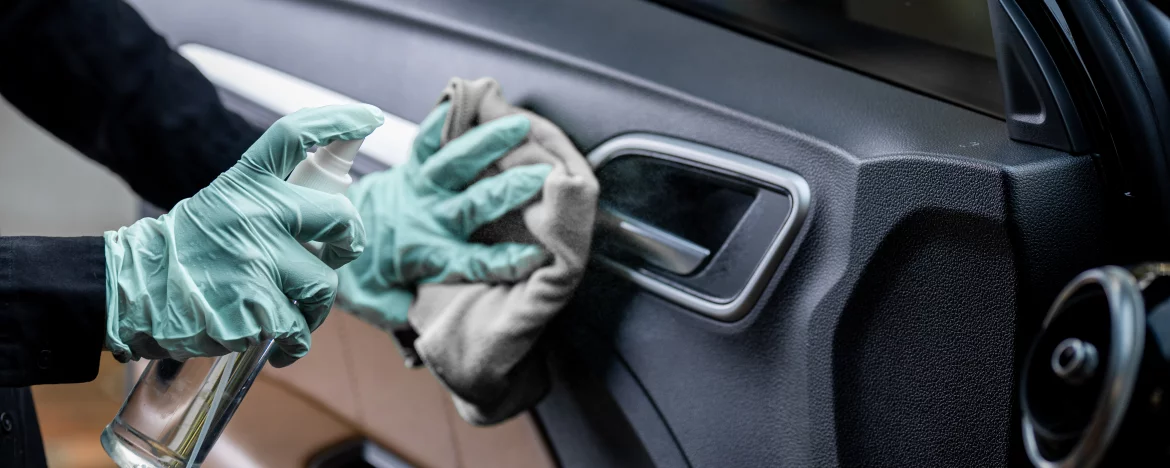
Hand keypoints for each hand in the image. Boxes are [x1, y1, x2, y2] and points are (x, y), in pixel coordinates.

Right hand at [103, 104, 384, 366]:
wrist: (129, 296)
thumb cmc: (184, 255)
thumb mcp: (220, 207)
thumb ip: (268, 205)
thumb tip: (327, 219)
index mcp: (244, 184)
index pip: (294, 135)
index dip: (338, 121)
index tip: (369, 117)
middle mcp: (255, 214)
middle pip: (342, 218)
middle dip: (350, 242)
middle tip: (338, 254)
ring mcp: (257, 260)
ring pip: (325, 285)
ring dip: (315, 308)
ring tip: (291, 315)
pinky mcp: (256, 308)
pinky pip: (299, 329)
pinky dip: (292, 343)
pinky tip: (275, 343)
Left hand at [337, 103, 550, 327]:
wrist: (321, 231)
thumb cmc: (358, 270)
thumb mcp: (380, 302)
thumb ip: (407, 310)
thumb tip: (431, 321)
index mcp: (427, 254)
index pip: (472, 262)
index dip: (505, 261)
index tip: (538, 255)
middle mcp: (426, 217)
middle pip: (472, 205)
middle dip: (510, 190)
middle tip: (544, 177)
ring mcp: (418, 187)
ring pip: (454, 162)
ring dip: (487, 142)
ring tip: (519, 125)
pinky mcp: (409, 165)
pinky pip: (426, 138)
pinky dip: (443, 118)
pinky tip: (464, 98)